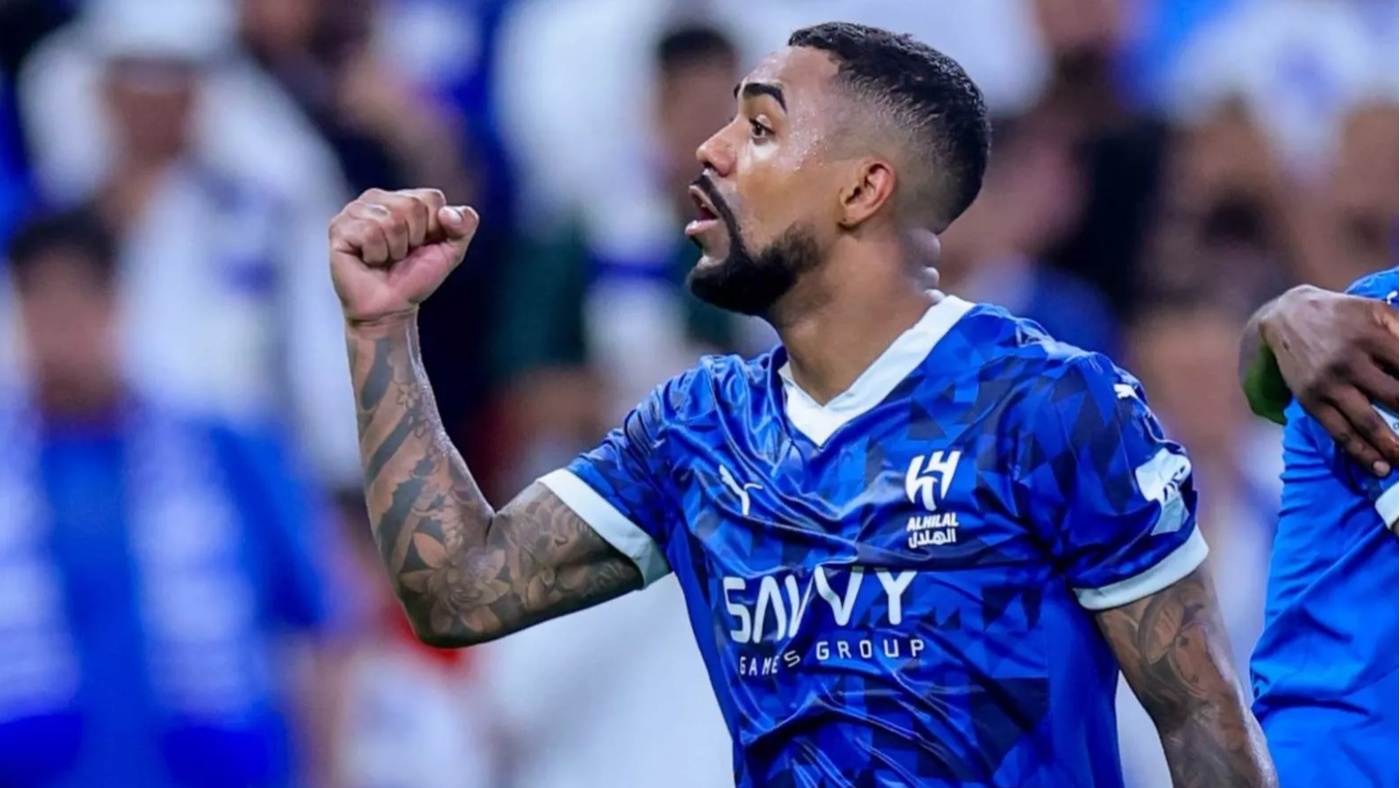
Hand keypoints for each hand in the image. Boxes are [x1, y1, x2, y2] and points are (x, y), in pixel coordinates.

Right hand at [329, 188, 478, 325]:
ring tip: (385, 258)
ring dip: (395, 250)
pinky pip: (370, 232)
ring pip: (391, 220)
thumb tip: (448, 213)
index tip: (422, 246)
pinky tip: (369, 261)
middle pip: (412, 206)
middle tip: (400, 255)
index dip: (434, 229)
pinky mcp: (339, 227)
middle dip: (414, 239)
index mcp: (404, 197)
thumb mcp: (451, 251)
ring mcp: (355, 210)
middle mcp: (377, 198)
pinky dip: (376, 254)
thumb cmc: (415, 277)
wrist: (391, 308)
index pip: (432, 197)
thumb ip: (464, 225)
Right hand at [1261, 285, 1398, 471]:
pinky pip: (1339, 432)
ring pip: (1367, 422)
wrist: (1285, 317)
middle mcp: (1348, 361)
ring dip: (1392, 445)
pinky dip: (1361, 452)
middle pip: (1395, 398)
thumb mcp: (1377, 311)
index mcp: (1371, 336)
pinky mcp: (1310, 400)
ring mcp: (1327, 384)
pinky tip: (1379, 467)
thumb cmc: (1342, 315)